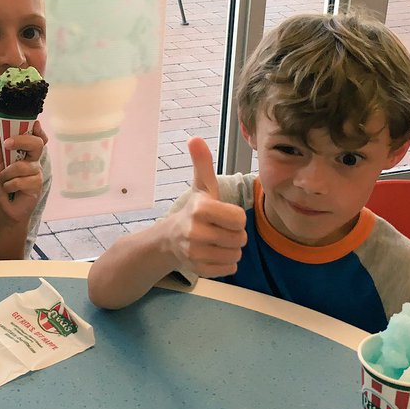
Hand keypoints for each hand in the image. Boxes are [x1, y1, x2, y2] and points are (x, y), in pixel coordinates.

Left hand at [0, 120, 47, 223]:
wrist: (4, 210)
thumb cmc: (1, 187)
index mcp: (25, 154)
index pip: (37, 138)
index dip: (38, 130)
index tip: (33, 124)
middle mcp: (33, 162)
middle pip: (37, 144)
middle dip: (22, 140)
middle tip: (8, 143)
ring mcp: (36, 174)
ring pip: (23, 165)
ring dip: (6, 174)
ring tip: (3, 181)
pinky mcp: (36, 186)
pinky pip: (21, 180)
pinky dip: (9, 185)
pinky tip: (9, 190)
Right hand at [165, 137, 246, 277]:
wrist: (169, 239)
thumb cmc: (194, 210)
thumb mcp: (201, 186)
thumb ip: (202, 163)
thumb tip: (194, 138)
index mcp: (200, 209)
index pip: (239, 218)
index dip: (236, 217)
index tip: (224, 215)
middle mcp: (195, 232)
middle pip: (240, 238)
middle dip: (235, 234)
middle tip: (220, 229)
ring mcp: (195, 253)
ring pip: (236, 255)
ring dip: (232, 249)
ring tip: (218, 241)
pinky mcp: (198, 270)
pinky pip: (229, 269)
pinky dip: (226, 263)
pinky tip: (214, 254)